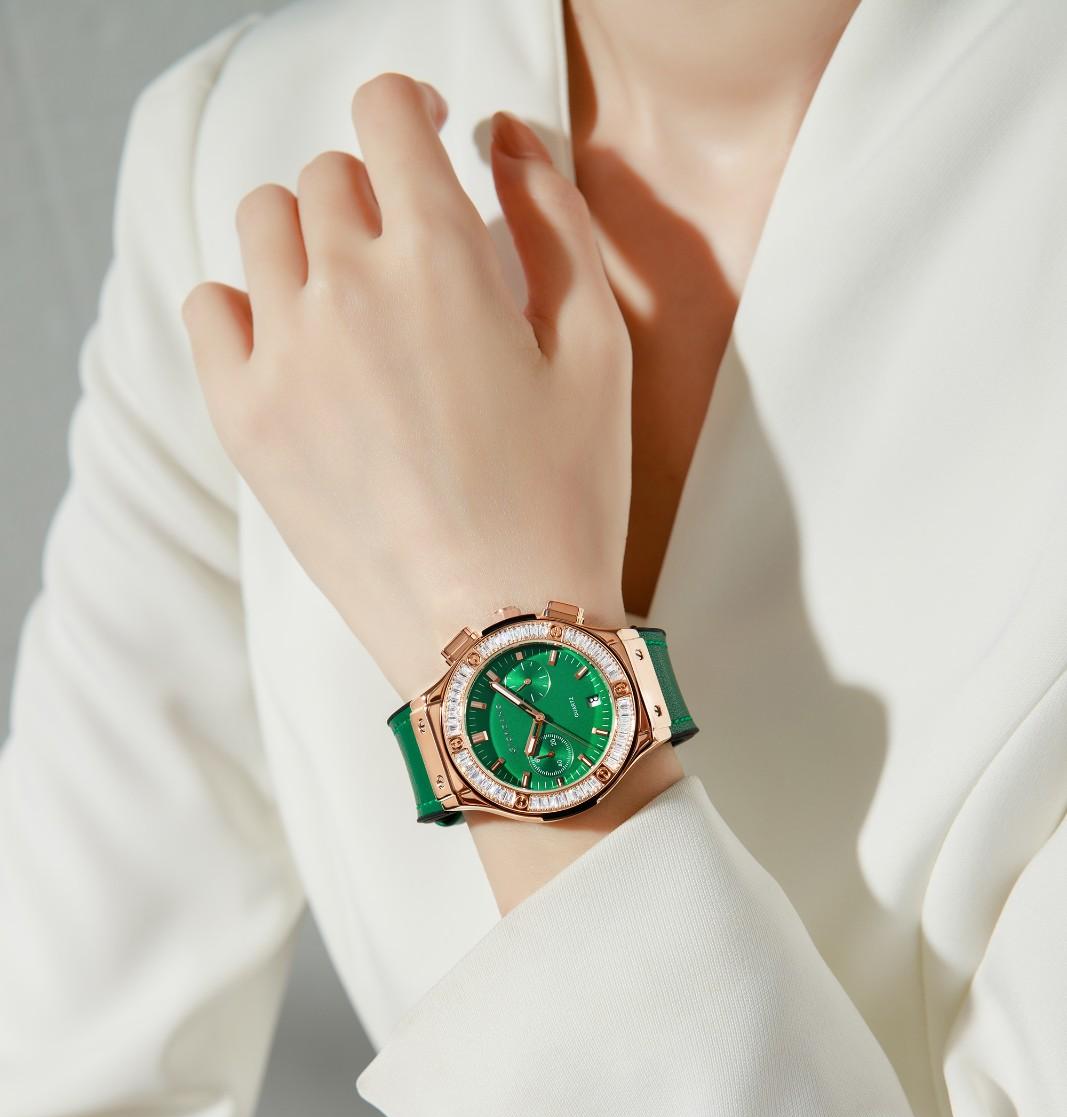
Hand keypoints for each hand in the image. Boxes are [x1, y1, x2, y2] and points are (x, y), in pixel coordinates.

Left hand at [182, 72, 632, 699]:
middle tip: (409, 255)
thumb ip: (554, 220)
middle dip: (373, 195)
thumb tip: (502, 137)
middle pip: (328, 177)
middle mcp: (346, 290)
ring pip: (263, 225)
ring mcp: (284, 357)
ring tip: (350, 298)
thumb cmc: (567, 499)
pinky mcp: (246, 421)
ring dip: (307, 237)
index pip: (385, 112)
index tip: (425, 132)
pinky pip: (209, 308)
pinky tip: (298, 344)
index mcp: (441, 259)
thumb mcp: (598, 349)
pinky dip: (246, 304)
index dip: (408, 108)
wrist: (499, 634)